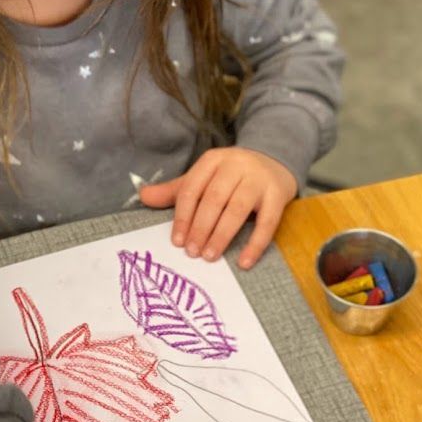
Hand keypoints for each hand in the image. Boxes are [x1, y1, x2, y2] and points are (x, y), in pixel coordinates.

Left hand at [139, 148, 296, 268]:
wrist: (274, 159)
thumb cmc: (231, 175)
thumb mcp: (203, 177)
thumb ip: (175, 190)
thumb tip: (143, 197)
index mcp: (213, 160)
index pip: (192, 188)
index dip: (182, 216)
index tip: (177, 241)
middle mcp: (236, 166)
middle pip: (214, 199)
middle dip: (200, 228)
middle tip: (192, 252)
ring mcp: (259, 180)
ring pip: (237, 209)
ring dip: (222, 235)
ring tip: (209, 256)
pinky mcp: (278, 195)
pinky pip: (268, 222)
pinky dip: (255, 243)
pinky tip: (244, 262)